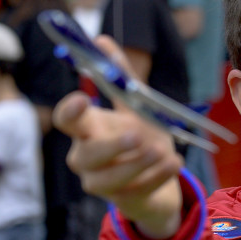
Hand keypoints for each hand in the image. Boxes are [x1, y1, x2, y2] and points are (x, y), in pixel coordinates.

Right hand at [52, 36, 183, 239]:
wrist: (160, 174)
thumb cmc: (140, 135)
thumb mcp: (135, 105)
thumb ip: (121, 75)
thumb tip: (102, 40)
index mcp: (86, 129)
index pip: (66, 119)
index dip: (70, 111)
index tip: (83, 98)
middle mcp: (86, 157)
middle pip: (85, 155)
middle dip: (110, 146)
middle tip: (136, 134)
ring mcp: (101, 182)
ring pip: (109, 178)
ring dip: (137, 164)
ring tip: (162, 149)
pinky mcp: (123, 199)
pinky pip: (137, 190)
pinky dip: (158, 175)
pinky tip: (174, 162)